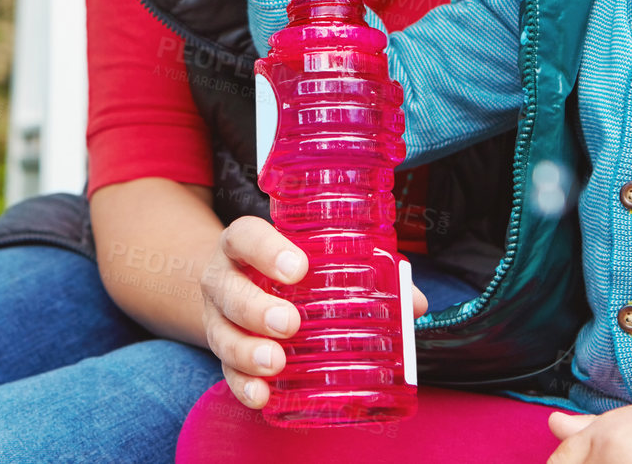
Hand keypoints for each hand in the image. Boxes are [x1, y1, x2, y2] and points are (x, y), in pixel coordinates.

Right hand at [200, 216, 427, 409]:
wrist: (225, 284)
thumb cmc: (281, 269)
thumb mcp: (307, 258)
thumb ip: (361, 272)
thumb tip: (413, 303)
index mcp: (245, 246)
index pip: (245, 237)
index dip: (266, 250)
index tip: (298, 268)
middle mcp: (224, 278)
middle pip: (229, 289)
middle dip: (257, 308)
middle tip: (290, 322)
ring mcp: (217, 317)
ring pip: (223, 333)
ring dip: (248, 351)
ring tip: (276, 363)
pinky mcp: (220, 351)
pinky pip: (225, 370)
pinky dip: (243, 385)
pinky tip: (262, 394)